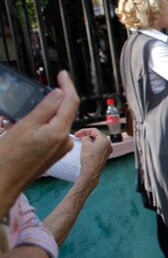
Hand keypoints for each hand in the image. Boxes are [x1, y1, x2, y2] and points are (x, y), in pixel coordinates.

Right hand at [0, 71, 78, 203]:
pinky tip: (27, 126)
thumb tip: (59, 93)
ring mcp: (60, 148)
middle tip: (38, 91)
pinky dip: (42, 125)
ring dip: (45, 113)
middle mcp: (65, 141)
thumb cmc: (9, 158)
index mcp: (59, 132)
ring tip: (24, 115)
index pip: (71, 102)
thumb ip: (45, 108)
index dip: (67, 85)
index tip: (63, 74)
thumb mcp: (25, 126)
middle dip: (53, 100)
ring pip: (57, 122)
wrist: (3, 183)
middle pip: (64, 112)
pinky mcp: (54, 154)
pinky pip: (52, 133)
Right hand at [74, 128, 111, 187]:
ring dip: (89, 140)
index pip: (94, 130)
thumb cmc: (89, 160)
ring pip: (98, 141)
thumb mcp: (85, 145)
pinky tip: (86, 147)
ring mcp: (107, 151)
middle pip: (97, 135)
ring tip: (81, 141)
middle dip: (87, 135)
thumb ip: (85, 137)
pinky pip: (98, 147)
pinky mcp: (104, 155)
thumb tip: (85, 136)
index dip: (84, 131)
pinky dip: (92, 145)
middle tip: (79, 137)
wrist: (91, 172)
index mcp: (105, 141)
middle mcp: (108, 145)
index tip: (77, 134)